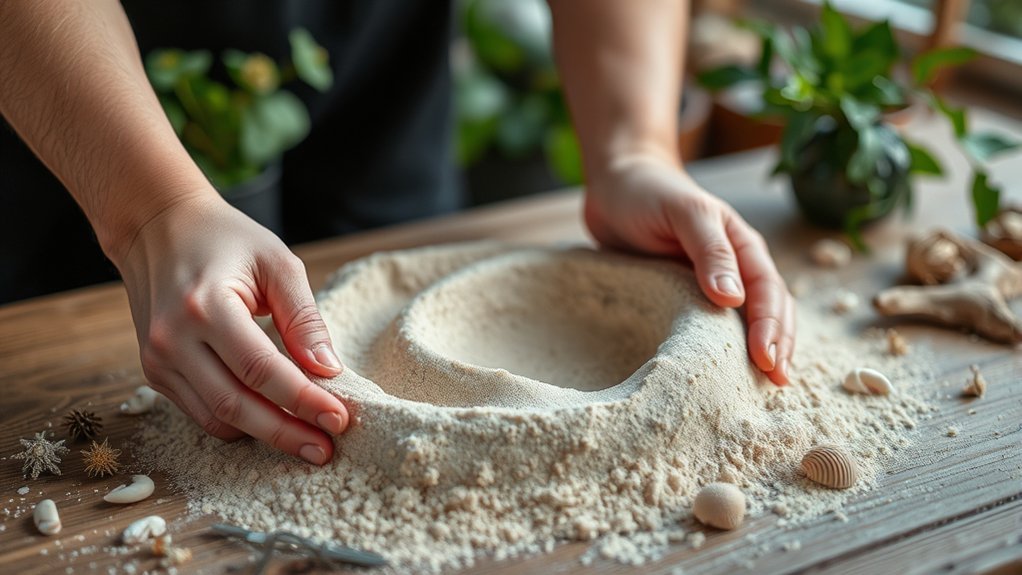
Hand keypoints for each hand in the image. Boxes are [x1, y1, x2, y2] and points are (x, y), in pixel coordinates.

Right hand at [115, 194, 348, 463]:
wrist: (156, 227)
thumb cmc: (225, 239)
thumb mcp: (276, 263)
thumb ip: (303, 317)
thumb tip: (328, 370)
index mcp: (205, 306)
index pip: (261, 370)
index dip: (302, 400)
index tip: (340, 419)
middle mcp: (172, 339)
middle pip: (236, 406)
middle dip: (286, 433)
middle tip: (326, 449)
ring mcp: (157, 360)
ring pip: (216, 419)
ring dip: (264, 435)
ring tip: (308, 441)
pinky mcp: (154, 372)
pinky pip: (201, 413)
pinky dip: (239, 423)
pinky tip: (272, 421)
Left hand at [584, 154, 794, 384]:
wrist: (617, 182)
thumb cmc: (650, 191)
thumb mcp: (684, 212)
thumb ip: (709, 250)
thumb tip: (734, 298)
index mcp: (742, 247)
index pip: (768, 292)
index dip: (771, 328)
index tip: (766, 361)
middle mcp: (735, 268)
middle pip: (770, 312)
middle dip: (777, 347)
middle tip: (773, 385)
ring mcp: (710, 285)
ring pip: (745, 323)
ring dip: (757, 352)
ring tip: (760, 389)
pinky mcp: (682, 297)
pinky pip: (709, 327)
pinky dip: (721, 350)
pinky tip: (718, 374)